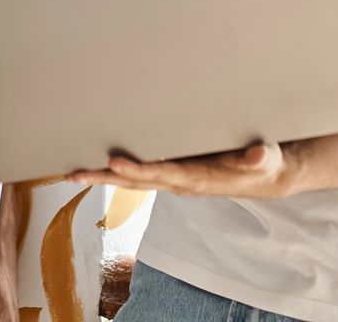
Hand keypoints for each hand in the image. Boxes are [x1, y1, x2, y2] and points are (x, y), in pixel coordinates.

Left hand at [67, 141, 292, 199]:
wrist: (263, 176)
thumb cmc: (263, 162)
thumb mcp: (266, 158)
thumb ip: (260, 157)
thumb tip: (258, 155)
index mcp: (196, 177)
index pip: (161, 173)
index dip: (138, 169)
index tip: (114, 161)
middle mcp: (179, 182)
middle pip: (136, 181)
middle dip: (104, 177)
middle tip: (73, 172)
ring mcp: (173, 180)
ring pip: (132, 180)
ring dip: (102, 176)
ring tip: (70, 172)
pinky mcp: (172, 173)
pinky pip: (139, 173)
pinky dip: (115, 171)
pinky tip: (96, 164)